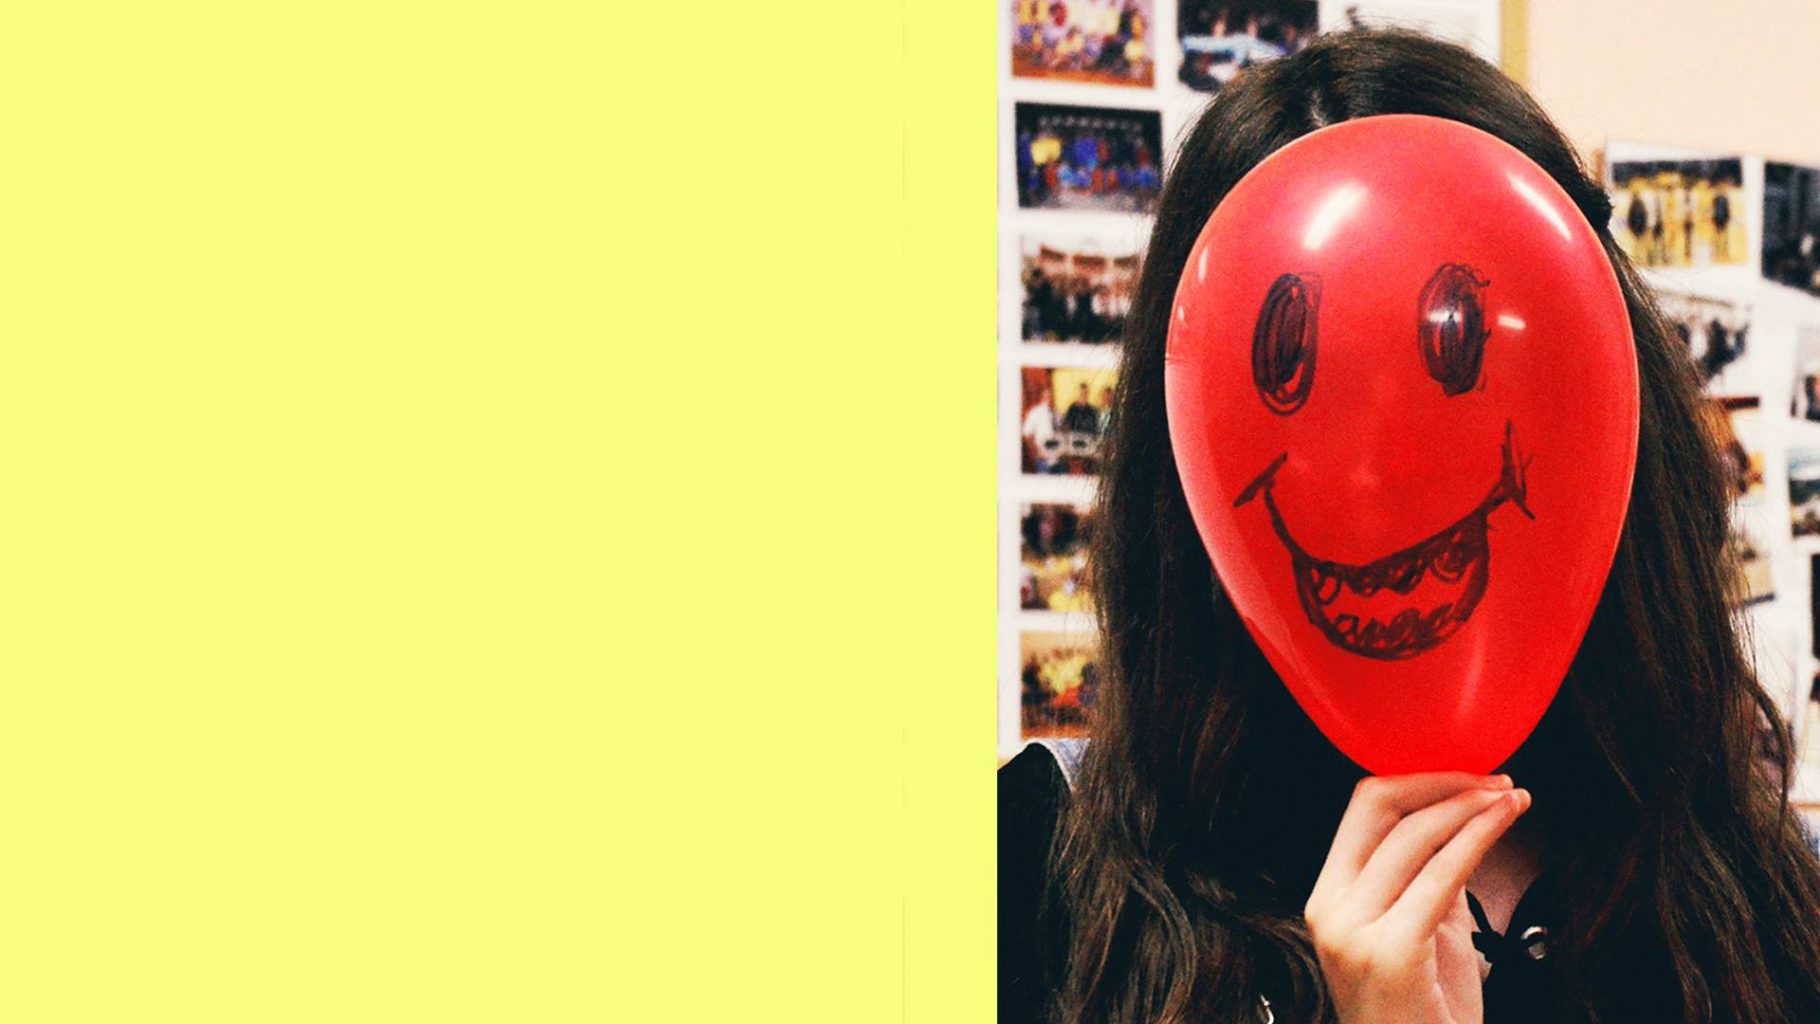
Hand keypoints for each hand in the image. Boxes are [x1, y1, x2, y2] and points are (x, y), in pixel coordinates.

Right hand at [1304, 773, 1530, 1023]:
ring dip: (1471, 807)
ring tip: (1511, 799)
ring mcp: (1353, 930)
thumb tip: (1463, 826)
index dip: (1417, 780)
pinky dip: (1478, 838)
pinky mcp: (1390, 951)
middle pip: (1381, 809)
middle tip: (1495, 781)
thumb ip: (1431, 880)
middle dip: (1445, 784)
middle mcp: (1329, 908)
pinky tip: (1504, 822)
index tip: (1466, 775)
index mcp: (1327, 898)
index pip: (1361, 810)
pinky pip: (1441, 875)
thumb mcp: (1423, 932)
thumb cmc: (1424, 1015)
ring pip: (1414, 836)